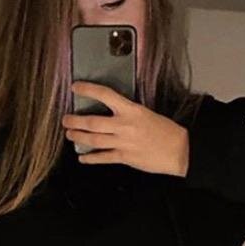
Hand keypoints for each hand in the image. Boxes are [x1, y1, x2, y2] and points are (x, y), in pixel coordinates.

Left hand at [63, 82, 188, 176]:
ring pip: (94, 140)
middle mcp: (124, 125)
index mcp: (131, 110)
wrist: (179, 150)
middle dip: (75, 121)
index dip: (88, 90)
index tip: (75, 87)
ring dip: (79, 137)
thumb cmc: (165, 130)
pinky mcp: (124, 157)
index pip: (105, 95)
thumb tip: (110, 112)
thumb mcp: (146, 113)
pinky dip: (91, 158)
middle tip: (66, 120)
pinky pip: (103, 157)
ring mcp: (123, 142)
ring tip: (70, 135)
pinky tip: (82, 158)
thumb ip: (127, 113)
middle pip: (93, 121)